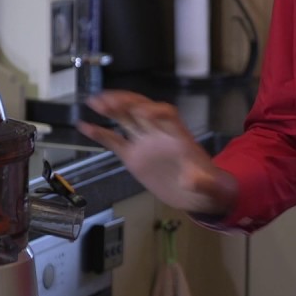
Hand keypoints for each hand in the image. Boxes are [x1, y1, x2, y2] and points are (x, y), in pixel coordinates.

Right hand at [77, 91, 237, 215]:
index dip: (156, 111)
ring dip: (111, 109)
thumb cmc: (209, 187)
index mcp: (179, 136)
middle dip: (128, 103)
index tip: (144, 112)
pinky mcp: (134, 157)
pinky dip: (100, 133)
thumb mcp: (210, 187)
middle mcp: (160, 135)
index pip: (168, 115)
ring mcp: (145, 144)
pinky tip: (84, 125)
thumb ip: (202, 181)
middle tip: (110, 100)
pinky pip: (115, 141)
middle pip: (143, 110)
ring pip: (126, 119)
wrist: (199, 195)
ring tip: (94, 102)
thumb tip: (191, 179)